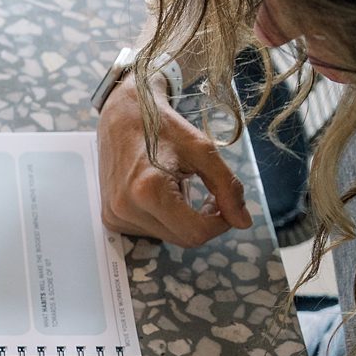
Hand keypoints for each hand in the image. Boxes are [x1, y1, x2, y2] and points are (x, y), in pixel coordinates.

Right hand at [97, 75, 252, 247]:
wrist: (123, 116)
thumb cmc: (163, 128)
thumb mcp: (203, 151)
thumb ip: (227, 187)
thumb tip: (244, 222)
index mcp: (148, 190)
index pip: (196, 232)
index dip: (219, 223)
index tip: (224, 202)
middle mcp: (126, 209)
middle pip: (183, 239)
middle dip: (204, 222)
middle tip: (209, 197)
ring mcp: (115, 216)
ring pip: (169, 238)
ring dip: (184, 220)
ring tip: (180, 188)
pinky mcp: (111, 218)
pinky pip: (151, 232)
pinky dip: (166, 219)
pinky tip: (162, 195)